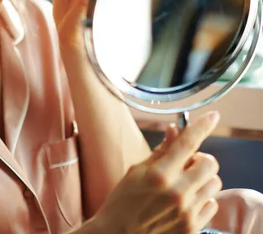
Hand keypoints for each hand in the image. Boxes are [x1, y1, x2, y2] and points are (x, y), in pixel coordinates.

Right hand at [91, 111, 221, 233]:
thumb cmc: (124, 201)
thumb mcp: (137, 170)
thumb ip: (161, 150)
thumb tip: (176, 129)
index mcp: (160, 174)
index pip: (189, 142)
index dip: (203, 125)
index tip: (213, 115)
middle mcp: (177, 192)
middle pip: (210, 163)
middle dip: (200, 159)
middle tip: (187, 163)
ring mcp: (187, 212)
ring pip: (214, 183)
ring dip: (203, 179)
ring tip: (186, 183)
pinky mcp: (192, 228)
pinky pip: (213, 205)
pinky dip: (203, 199)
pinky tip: (187, 200)